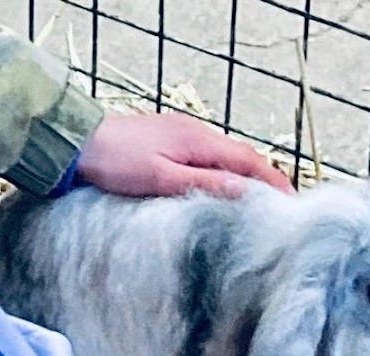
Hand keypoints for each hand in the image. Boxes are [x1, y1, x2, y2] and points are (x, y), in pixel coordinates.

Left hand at [76, 112, 294, 198]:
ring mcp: (182, 135)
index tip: (293, 204)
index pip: (250, 161)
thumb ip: (206, 183)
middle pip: (242, 158)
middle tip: (280, 209)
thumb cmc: (116, 162)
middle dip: (264, 181)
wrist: (77, 143)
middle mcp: (196, 133)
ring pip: (225, 158)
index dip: (274, 183)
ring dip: (244, 178)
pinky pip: (207, 158)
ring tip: (256, 205)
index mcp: (199, 141)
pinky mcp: (168, 141)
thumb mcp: (162, 178)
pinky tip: (221, 190)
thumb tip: (248, 192)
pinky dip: (223, 174)